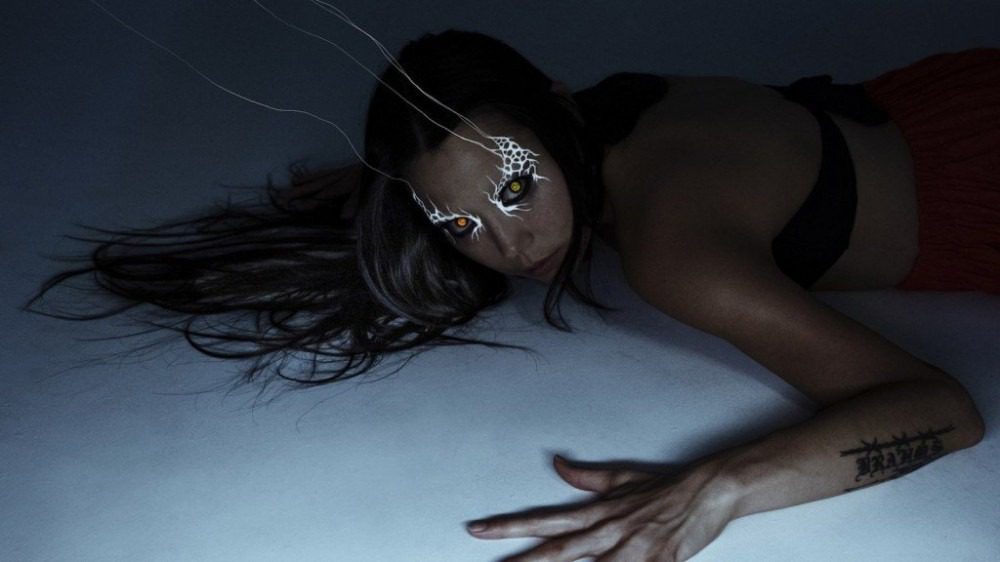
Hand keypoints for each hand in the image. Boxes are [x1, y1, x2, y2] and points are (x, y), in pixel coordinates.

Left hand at [465, 454, 741, 560]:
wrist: (708, 491)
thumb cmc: (665, 488)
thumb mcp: (621, 479)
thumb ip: (587, 477)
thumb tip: (559, 464)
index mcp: (597, 513)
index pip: (544, 522)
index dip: (510, 526)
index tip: (479, 529)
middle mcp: (608, 532)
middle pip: (558, 553)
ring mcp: (631, 551)